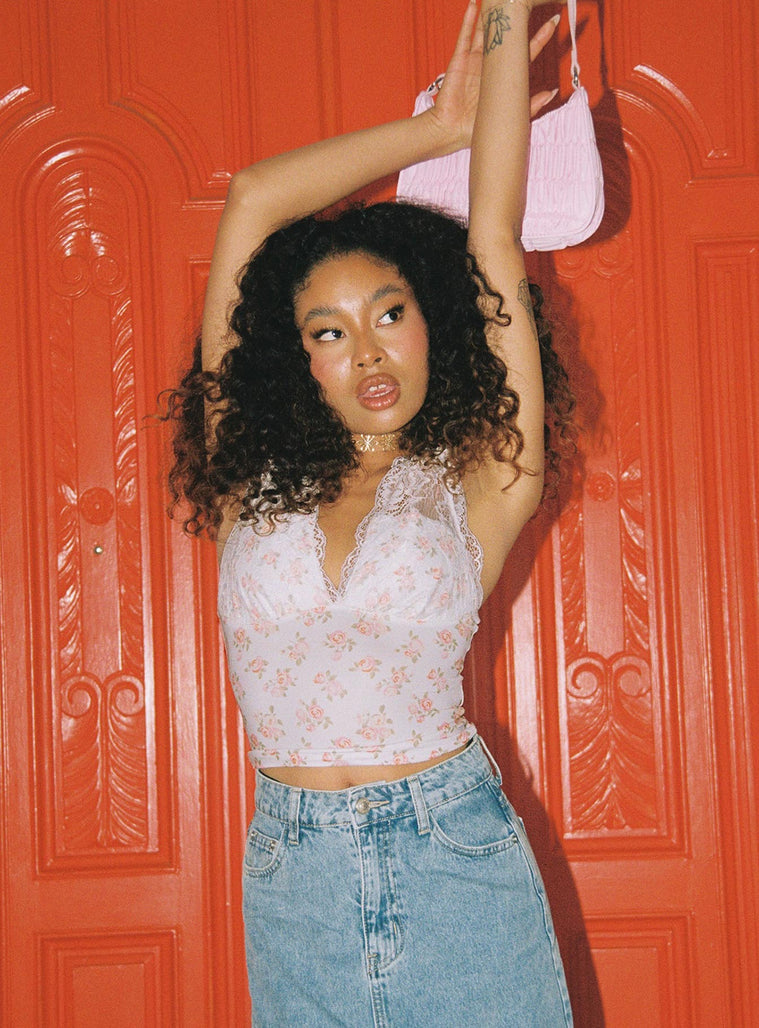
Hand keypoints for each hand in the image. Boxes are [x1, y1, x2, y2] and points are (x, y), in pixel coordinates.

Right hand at [429, 2, 560, 149]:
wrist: (452, 132)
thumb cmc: (477, 128)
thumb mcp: (510, 115)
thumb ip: (532, 104)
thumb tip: (554, 92)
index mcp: (506, 76)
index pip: (527, 51)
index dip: (541, 36)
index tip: (554, 21)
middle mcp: (492, 64)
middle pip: (509, 35)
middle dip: (519, 18)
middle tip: (529, 2)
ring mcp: (476, 59)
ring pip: (487, 30)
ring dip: (494, 13)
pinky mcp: (460, 59)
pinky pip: (465, 35)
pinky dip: (469, 20)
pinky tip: (474, 5)